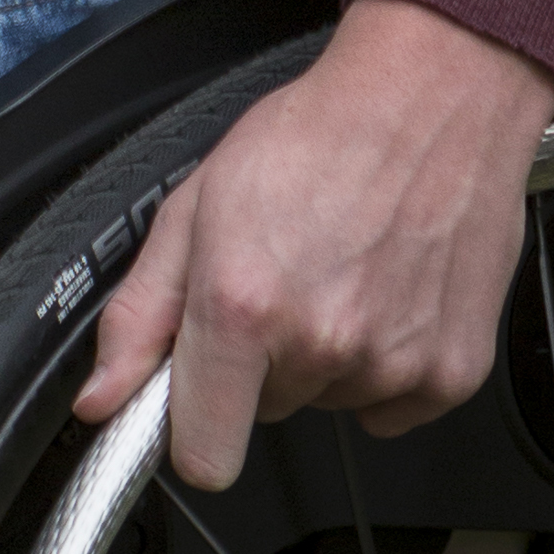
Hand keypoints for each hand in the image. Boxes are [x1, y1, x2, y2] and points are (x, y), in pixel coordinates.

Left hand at [72, 0, 553, 493]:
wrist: (431, 96)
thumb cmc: (318, 133)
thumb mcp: (198, 201)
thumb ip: (141, 310)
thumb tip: (102, 398)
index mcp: (243, 303)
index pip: (204, 456)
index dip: (193, 431)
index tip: (201, 398)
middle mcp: (318, 342)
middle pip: (267, 411)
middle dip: (265, 357)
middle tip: (285, 273)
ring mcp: (391, 362)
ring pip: (329, 399)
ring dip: (328, 351)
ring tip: (342, 265)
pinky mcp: (451, 373)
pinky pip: (394, 405)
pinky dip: (388, 360)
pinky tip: (389, 289)